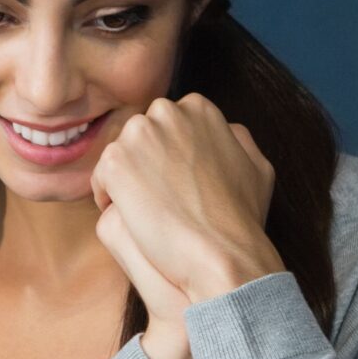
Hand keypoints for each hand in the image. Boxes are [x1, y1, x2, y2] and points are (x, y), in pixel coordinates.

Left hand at [90, 95, 284, 358]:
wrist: (220, 251)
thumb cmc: (241, 216)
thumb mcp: (255, 165)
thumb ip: (236, 139)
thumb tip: (228, 130)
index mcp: (197, 107)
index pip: (167, 125)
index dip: (169, 157)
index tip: (177, 184)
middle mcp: (166, 111)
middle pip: (141, 136)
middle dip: (146, 163)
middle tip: (159, 199)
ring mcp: (138, 134)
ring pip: (120, 156)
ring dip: (128, 181)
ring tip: (147, 212)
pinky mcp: (115, 162)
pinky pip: (101, 178)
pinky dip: (109, 199)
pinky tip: (132, 220)